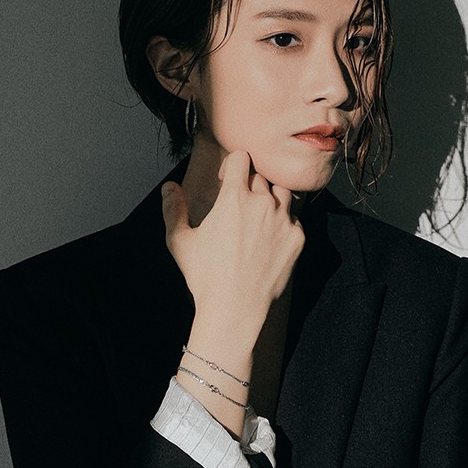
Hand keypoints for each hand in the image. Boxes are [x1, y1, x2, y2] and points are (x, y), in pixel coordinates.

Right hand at [161, 150, 304, 334]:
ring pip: (282, 193)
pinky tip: (268, 241)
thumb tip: (169, 187)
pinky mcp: (298, 237)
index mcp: (234, 198)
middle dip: (249, 186)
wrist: (236, 309)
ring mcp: (284, 220)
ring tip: (257, 220)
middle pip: (260, 176)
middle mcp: (263, 203)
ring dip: (270, 199)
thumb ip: (173, 209)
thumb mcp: (180, 241)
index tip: (227, 180)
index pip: (241, 158)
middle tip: (240, 208)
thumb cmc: (204, 277)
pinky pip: (294, 218)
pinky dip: (283, 223)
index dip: (232, 165)